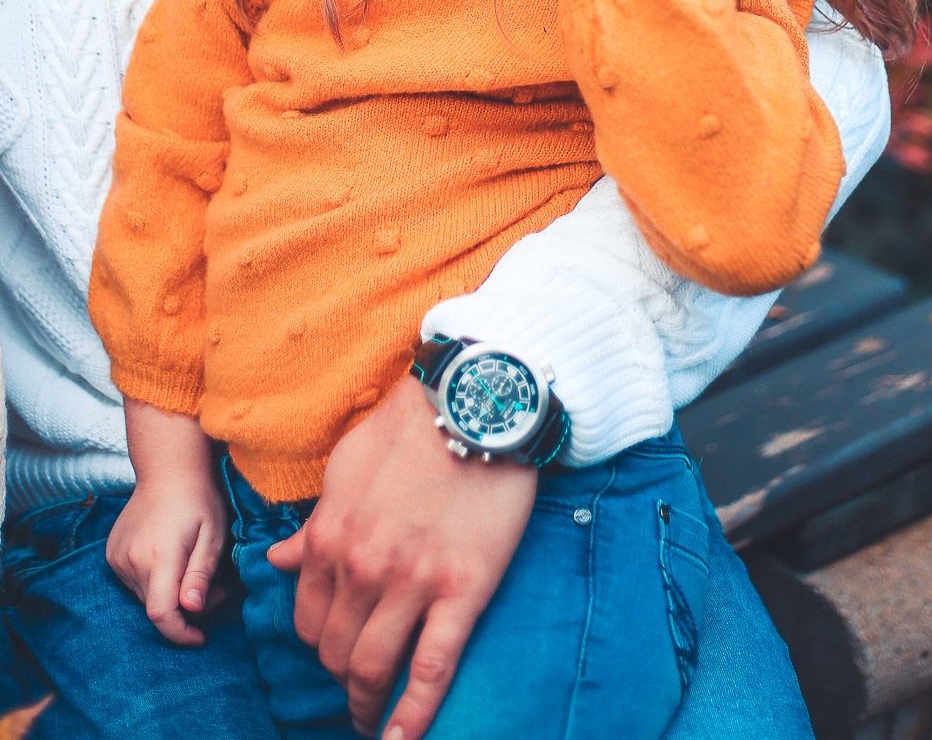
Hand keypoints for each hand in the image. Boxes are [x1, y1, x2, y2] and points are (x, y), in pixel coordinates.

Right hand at [107, 403, 226, 646]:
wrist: (168, 469)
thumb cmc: (198, 499)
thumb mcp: (213, 534)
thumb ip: (200, 573)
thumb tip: (190, 609)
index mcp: (159, 555)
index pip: (161, 613)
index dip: (180, 634)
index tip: (200, 638)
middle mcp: (132, 560)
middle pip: (156, 607)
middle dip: (186, 609)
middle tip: (214, 588)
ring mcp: (117, 558)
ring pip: (145, 597)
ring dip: (170, 594)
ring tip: (194, 569)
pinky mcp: (111, 555)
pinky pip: (134, 584)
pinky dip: (155, 582)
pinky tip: (172, 559)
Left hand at [266, 373, 536, 739]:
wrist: (475, 400)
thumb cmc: (410, 424)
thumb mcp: (345, 466)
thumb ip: (314, 522)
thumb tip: (280, 560)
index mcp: (329, 537)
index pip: (308, 620)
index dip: (320, 643)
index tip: (336, 651)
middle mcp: (361, 568)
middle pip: (336, 652)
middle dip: (343, 676)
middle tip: (360, 684)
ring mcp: (411, 584)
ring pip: (374, 668)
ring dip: (368, 704)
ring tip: (375, 719)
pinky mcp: (461, 591)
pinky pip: (432, 668)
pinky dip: (414, 714)